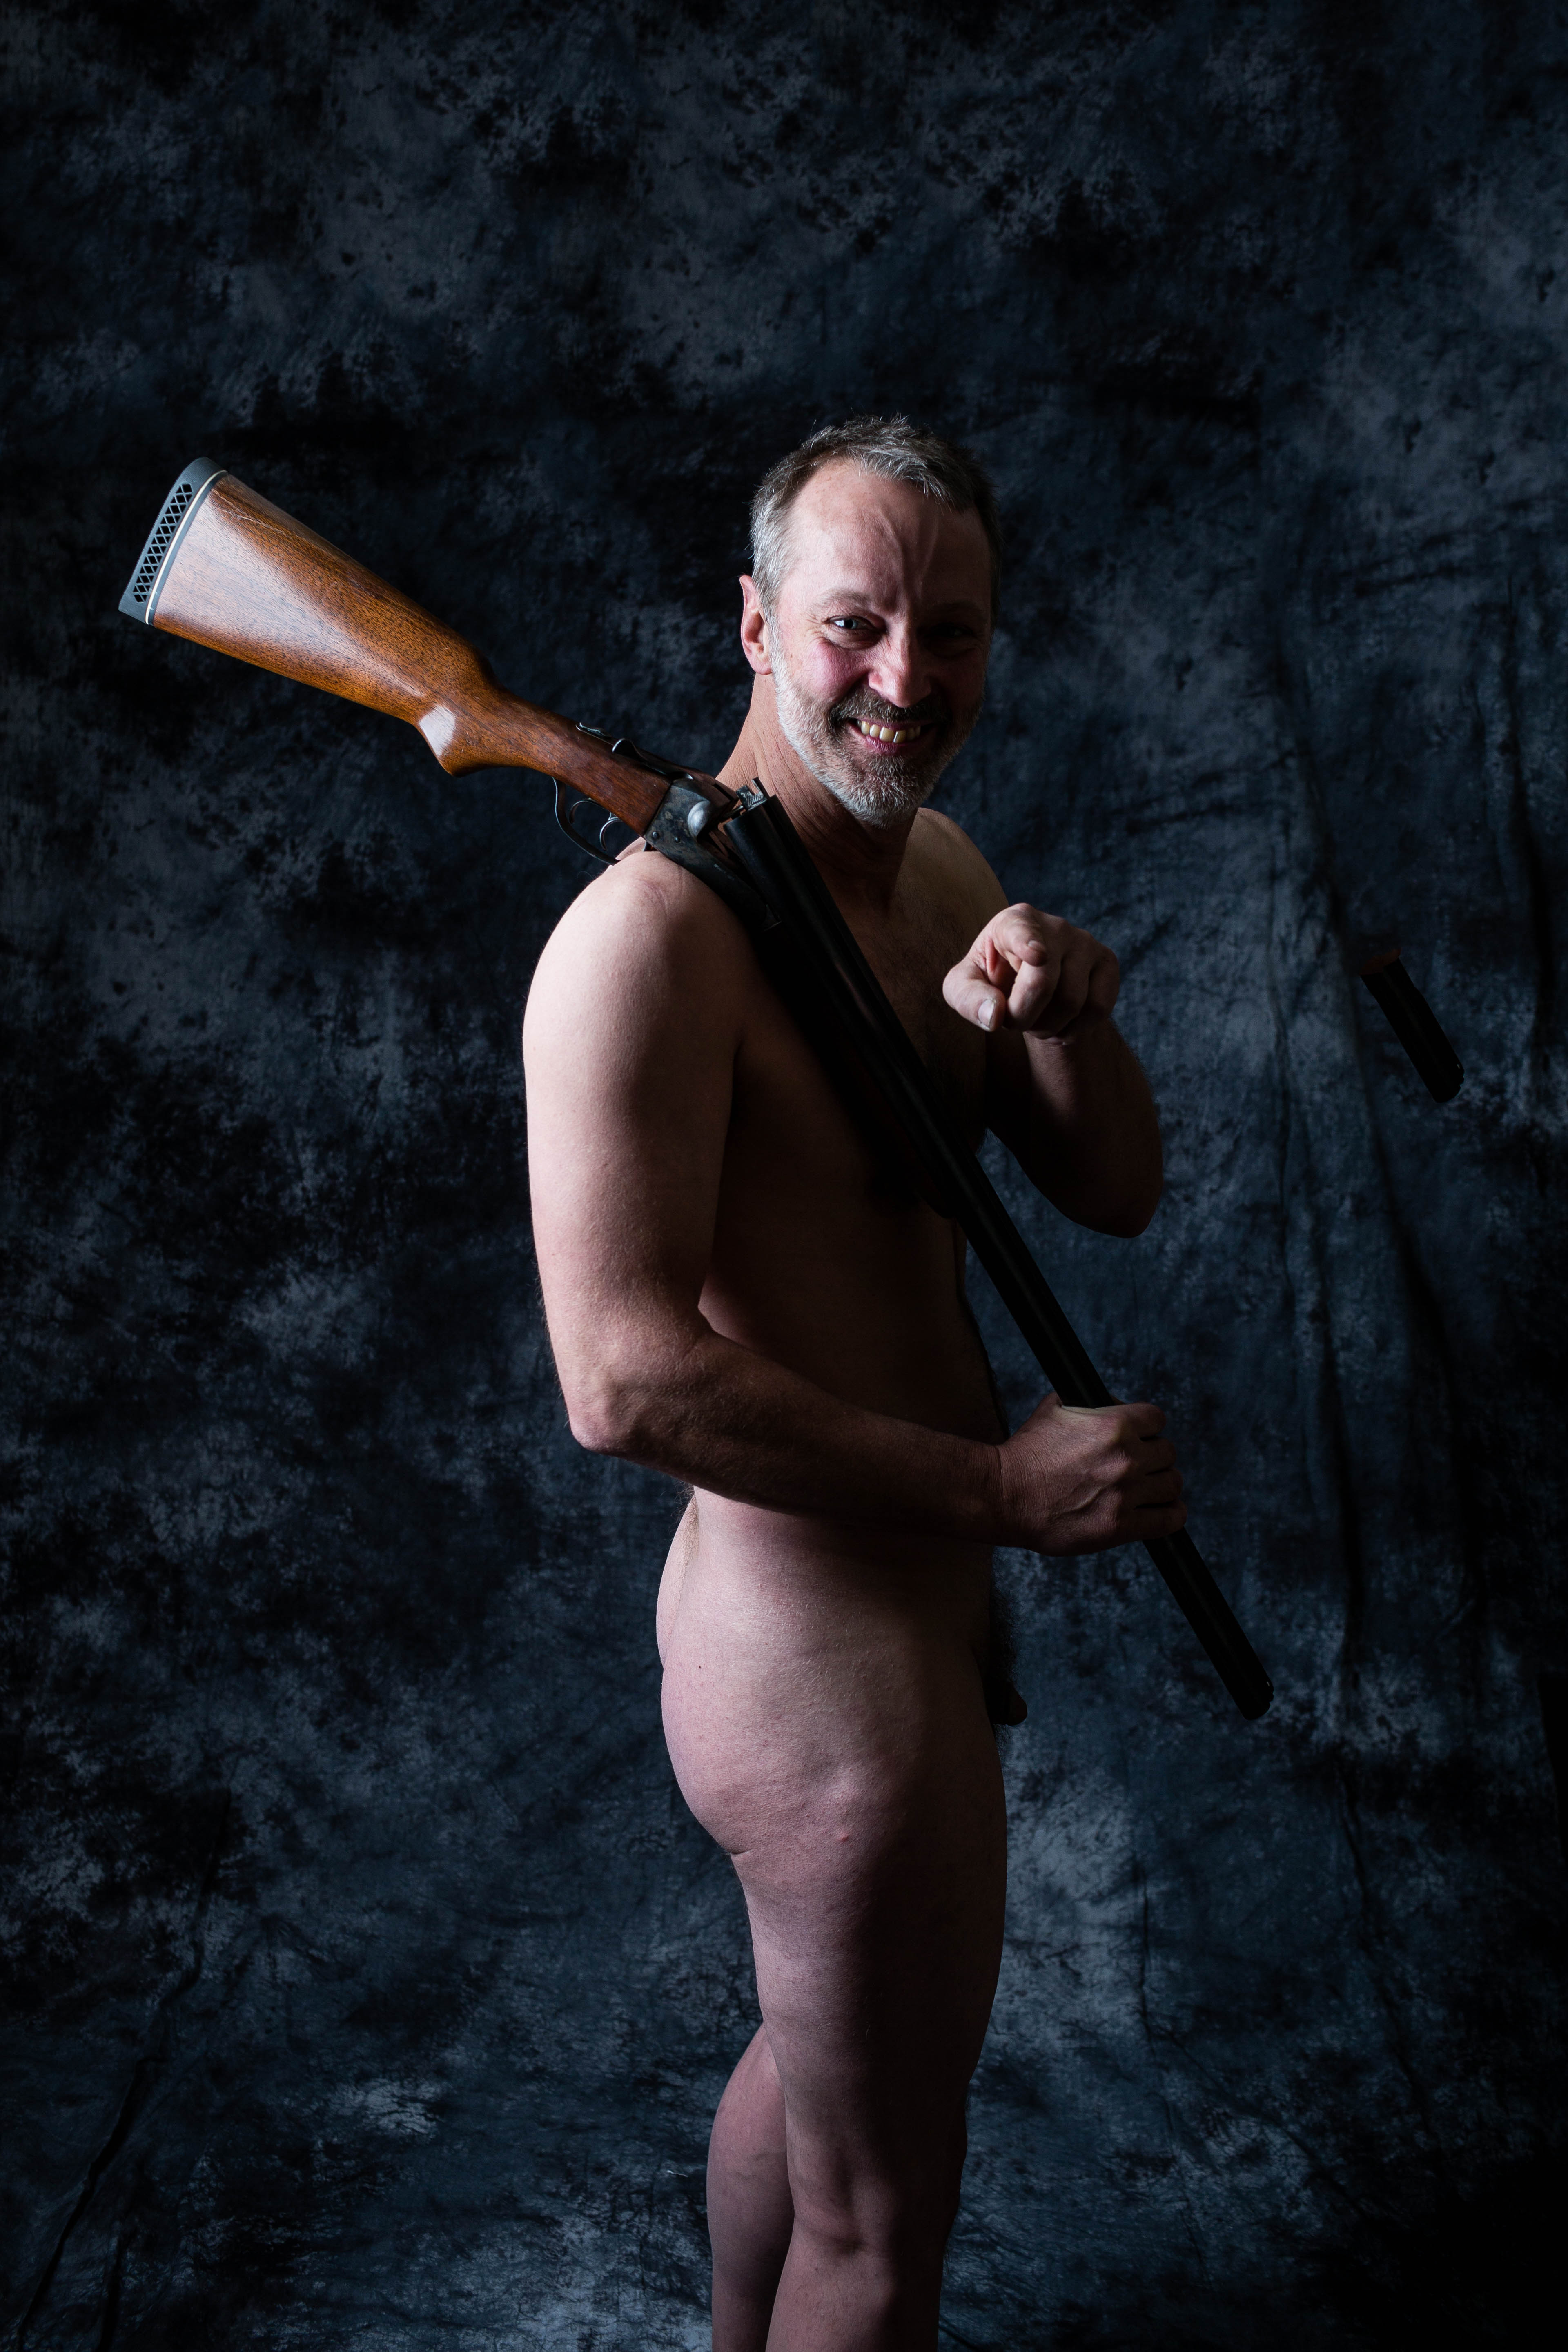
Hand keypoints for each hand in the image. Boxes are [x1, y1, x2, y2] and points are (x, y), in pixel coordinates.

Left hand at [944, 904, 1119, 1039]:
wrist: (1029, 985)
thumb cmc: (991, 979)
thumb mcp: (964, 987)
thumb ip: (969, 998)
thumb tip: (994, 1015)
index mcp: (1015, 921)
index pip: (1022, 931)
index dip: (1028, 943)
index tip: (1035, 955)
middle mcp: (1054, 926)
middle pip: (1044, 984)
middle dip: (1024, 1016)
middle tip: (1014, 1022)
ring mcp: (1085, 942)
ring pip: (1073, 1002)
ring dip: (1048, 1028)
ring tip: (1036, 1021)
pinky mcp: (1107, 962)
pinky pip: (1098, 1007)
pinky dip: (1076, 1029)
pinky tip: (1061, 1024)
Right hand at [997, 1393, 1184, 1553]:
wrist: (1004, 1496)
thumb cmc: (1026, 1453)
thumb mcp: (1055, 1409)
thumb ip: (1091, 1404)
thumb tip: (1116, 1404)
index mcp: (1114, 1426)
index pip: (1157, 1419)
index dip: (1147, 1428)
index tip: (1140, 1437)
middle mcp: (1126, 1459)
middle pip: (1168, 1452)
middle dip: (1153, 1456)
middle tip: (1137, 1465)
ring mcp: (1125, 1495)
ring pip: (1172, 1484)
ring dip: (1162, 1484)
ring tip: (1149, 1488)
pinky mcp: (1120, 1527)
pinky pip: (1169, 1520)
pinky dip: (1170, 1515)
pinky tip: (1162, 1511)